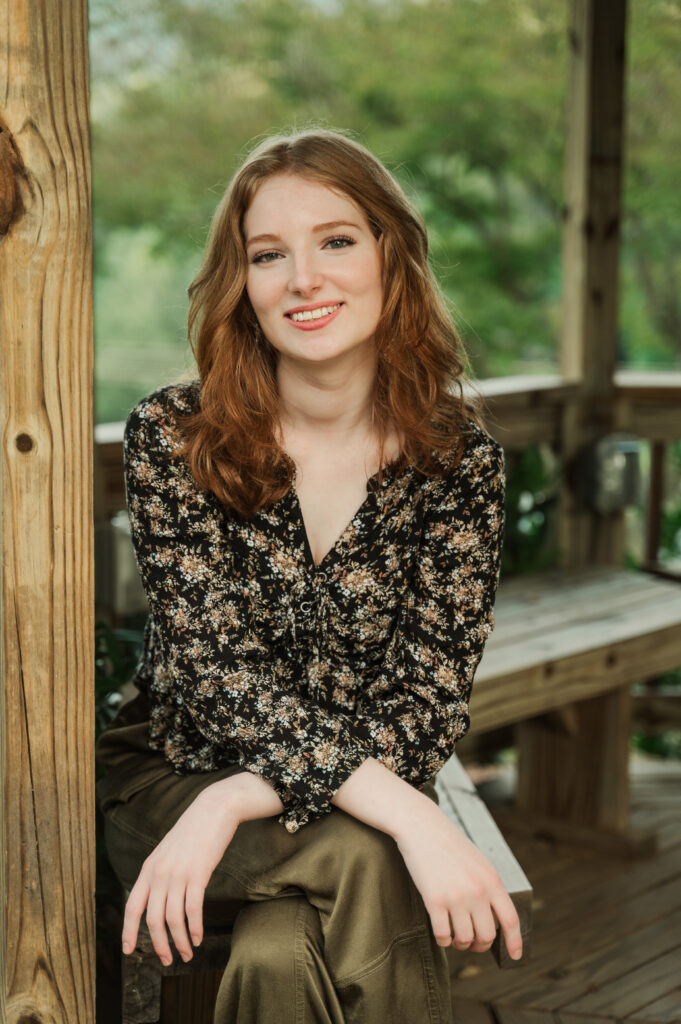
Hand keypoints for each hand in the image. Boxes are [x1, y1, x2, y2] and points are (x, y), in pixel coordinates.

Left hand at [121, 779, 240, 965]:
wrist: (213, 809)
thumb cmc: (193, 831)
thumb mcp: (167, 851)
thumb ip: (159, 873)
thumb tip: (158, 898)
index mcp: (148, 868)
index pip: (132, 906)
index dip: (128, 931)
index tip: (128, 951)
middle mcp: (159, 873)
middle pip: (153, 919)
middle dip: (159, 945)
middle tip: (167, 961)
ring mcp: (178, 874)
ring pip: (173, 918)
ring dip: (179, 942)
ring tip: (187, 954)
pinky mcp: (198, 873)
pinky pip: (193, 909)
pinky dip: (194, 928)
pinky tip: (198, 938)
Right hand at [395, 802, 522, 958]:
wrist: (423, 827)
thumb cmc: (449, 845)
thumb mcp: (478, 863)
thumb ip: (488, 888)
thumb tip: (493, 920)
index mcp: (492, 880)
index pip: (511, 919)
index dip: (515, 941)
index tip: (515, 956)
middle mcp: (478, 891)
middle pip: (487, 936)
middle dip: (479, 945)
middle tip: (471, 942)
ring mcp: (456, 896)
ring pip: (465, 939)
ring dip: (460, 943)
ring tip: (455, 936)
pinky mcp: (434, 900)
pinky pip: (443, 935)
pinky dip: (443, 940)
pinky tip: (442, 933)